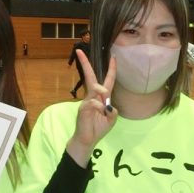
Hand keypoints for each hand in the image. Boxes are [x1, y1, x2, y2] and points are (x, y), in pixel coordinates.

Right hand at [65, 50, 116, 165]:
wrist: (87, 140)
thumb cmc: (98, 128)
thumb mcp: (111, 119)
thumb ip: (112, 110)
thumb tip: (106, 102)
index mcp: (100, 98)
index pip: (107, 81)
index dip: (111, 70)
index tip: (113, 57)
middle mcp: (92, 97)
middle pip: (90, 77)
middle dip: (85, 64)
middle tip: (80, 51)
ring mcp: (86, 101)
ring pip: (96, 89)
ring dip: (102, 94)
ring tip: (104, 110)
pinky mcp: (83, 108)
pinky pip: (94, 102)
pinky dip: (100, 108)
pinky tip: (100, 114)